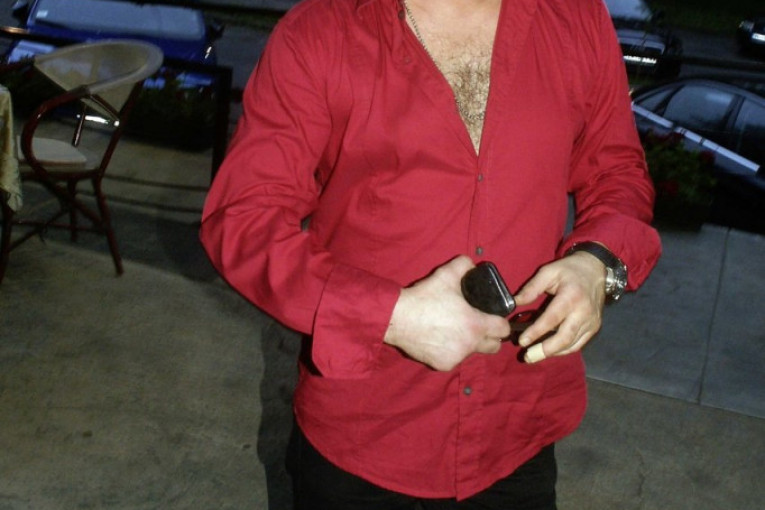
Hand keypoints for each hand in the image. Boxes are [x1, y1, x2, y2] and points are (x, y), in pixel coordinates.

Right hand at [384, 256, 511, 370]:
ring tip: (454, 330)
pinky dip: (451, 351)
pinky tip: (440, 339)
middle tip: (477, 325)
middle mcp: (470, 345)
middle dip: (490, 336)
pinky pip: (455, 359)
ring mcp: (457, 357)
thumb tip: (472, 264)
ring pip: (473, 352)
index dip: (500, 321)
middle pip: (494, 346)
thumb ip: (464, 265)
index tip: (492, 317)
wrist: (398, 318)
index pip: (503, 329)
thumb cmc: (424, 298)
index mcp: (476, 325)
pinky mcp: (443, 365)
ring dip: (469, 343)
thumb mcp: (446, 275)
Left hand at [513, 251, 606, 363]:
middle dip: (545, 350)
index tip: (522, 341)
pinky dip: (563, 350)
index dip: (536, 332)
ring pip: (572, 345)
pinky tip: (550, 351)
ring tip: (534, 356)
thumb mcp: (548, 272)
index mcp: (571, 296)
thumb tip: (514, 302)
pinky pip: (578, 344)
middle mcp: (584, 312)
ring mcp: (591, 322)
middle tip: (527, 357)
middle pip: (565, 338)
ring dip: (553, 353)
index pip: (552, 319)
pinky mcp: (594, 327)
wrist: (596, 269)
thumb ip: (531, 288)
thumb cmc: (570, 269)